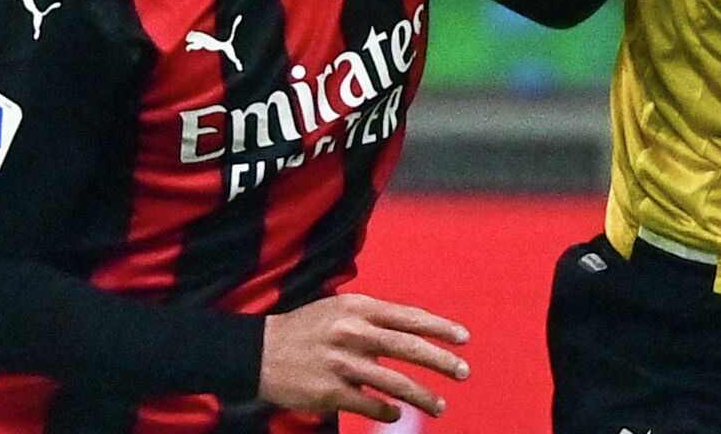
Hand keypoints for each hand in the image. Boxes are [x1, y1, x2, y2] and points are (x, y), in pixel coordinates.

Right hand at [259, 293, 469, 422]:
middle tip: (463, 372)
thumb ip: (372, 317)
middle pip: (409, 348)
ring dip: (424, 397)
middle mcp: (353, 332)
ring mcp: (343, 364)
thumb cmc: (304, 329)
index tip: (463, 338)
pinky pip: (372, 405)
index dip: (439, 327)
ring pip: (396, 383)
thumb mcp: (337, 309)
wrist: (257, 352)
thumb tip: (413, 330)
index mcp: (356, 307)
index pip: (408, 317)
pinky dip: (389, 412)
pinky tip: (396, 413)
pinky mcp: (332, 392)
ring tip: (440, 406)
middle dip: (441, 361)